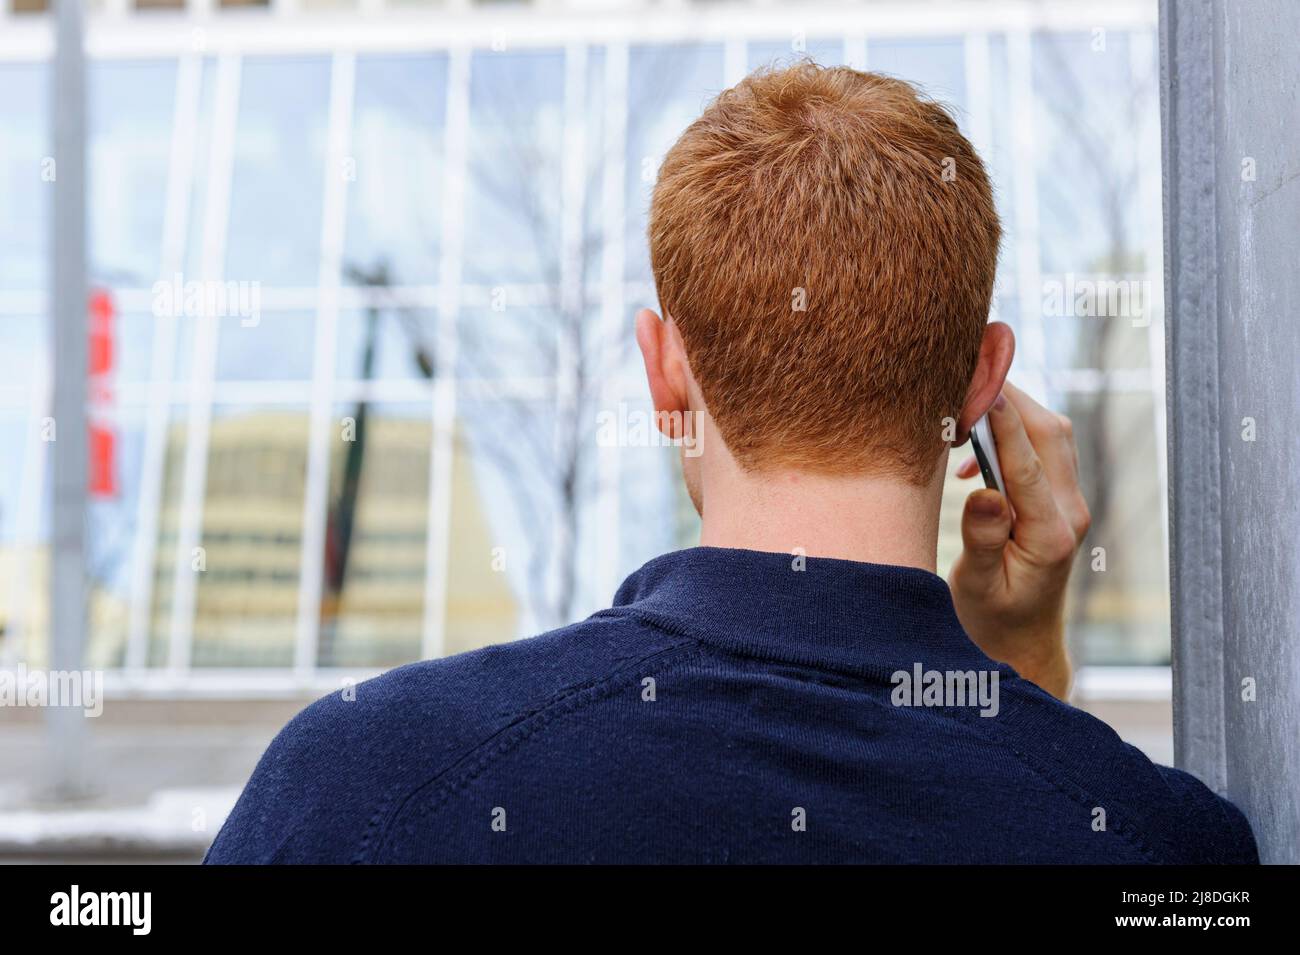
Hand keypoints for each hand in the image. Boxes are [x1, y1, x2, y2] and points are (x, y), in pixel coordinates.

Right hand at [948, 382, 1090, 699]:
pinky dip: (1012, 432)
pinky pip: (1042, 449)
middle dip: (1011, 397)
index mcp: (1049, 535)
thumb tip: (984, 492)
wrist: (1021, 642)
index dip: (1002, 419)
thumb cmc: (992, 619)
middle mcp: (1068, 513)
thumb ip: (982, 541)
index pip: (1027, 462)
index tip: (978, 383)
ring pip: (1051, 435)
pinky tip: (974, 452)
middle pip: (1049, 433)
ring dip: (1013, 409)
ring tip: (968, 399)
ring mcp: (1068, 504)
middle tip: (968, 371)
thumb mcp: (977, 588)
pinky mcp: (1058, 500)